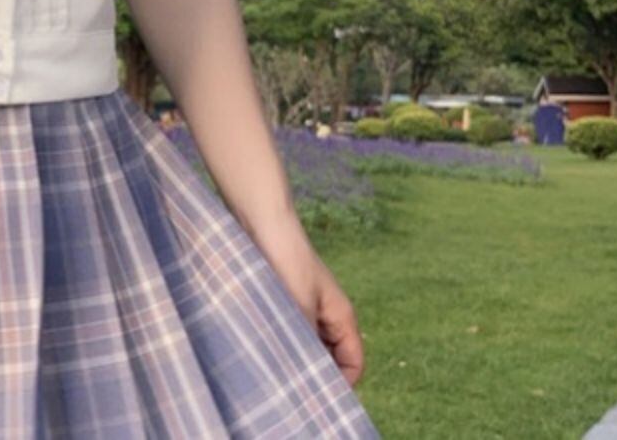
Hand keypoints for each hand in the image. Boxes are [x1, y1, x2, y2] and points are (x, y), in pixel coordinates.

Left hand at [258, 233, 365, 386]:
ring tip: (275, 367)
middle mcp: (327, 315)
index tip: (316, 394)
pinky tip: (263, 348)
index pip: (354, 363)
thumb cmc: (286, 259)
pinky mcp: (284, 302)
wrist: (263, 222)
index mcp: (341, 316)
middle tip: (291, 385)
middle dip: (315, 373)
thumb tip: (304, 373)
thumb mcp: (298, 305)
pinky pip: (289, 332)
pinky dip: (281, 342)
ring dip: (295, 356)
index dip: (341, 383)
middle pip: (331, 358)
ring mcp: (306, 308)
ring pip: (308, 345)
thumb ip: (304, 340)